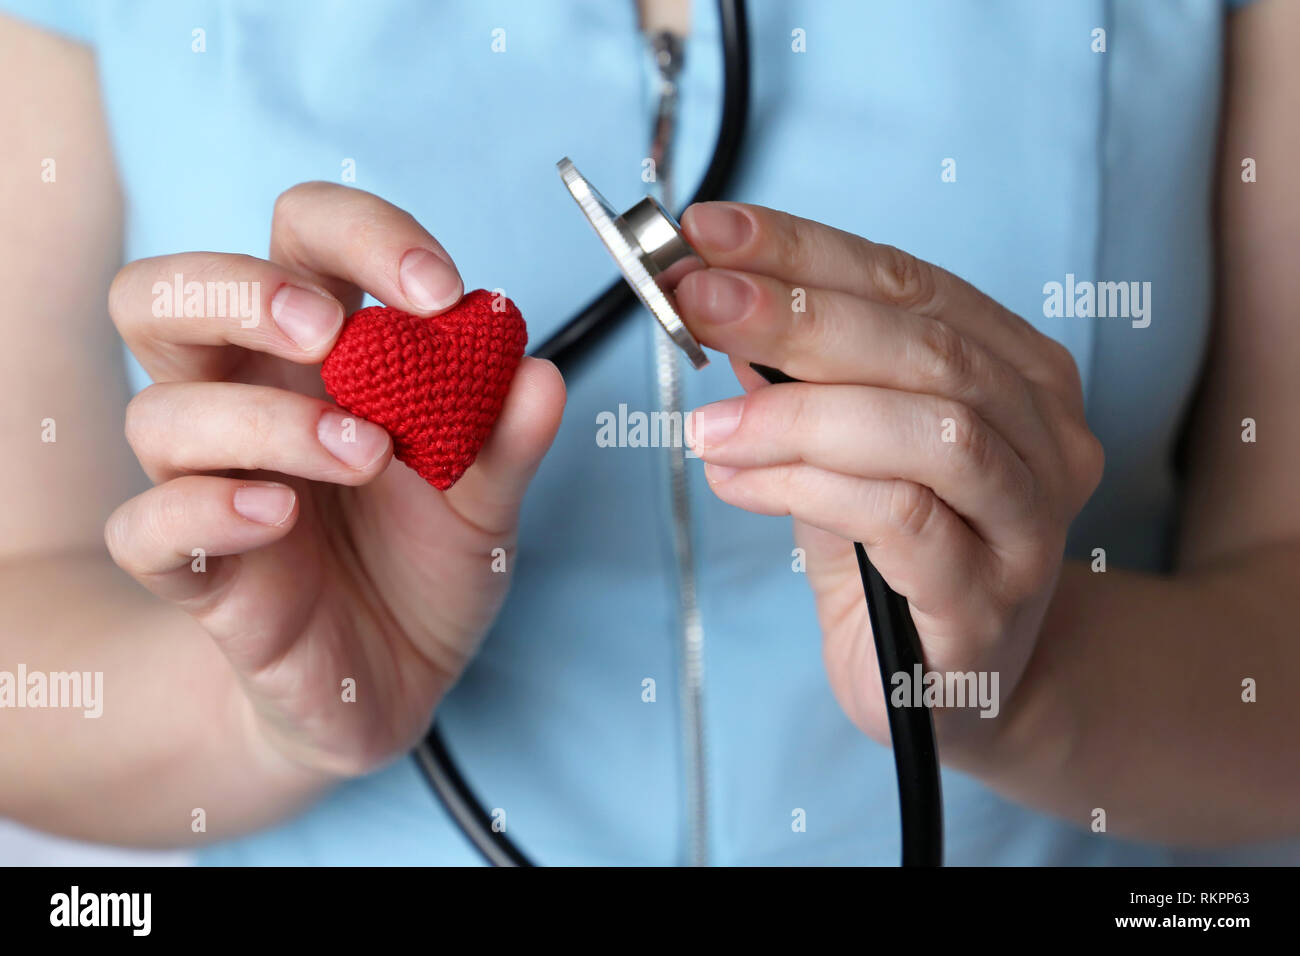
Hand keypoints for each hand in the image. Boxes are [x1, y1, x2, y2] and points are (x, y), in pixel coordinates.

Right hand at [104, 182, 564, 776]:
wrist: (395, 678)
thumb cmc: (424, 562)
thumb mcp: (488, 500)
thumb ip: (508, 440)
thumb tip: (539, 372)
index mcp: (319, 355)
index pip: (299, 238)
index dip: (361, 236)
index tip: (439, 291)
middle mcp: (245, 400)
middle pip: (163, 294)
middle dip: (242, 291)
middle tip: (330, 334)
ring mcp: (208, 482)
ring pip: (160, 413)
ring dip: (265, 421)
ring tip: (365, 456)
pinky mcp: (196, 570)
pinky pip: (144, 526)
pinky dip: (206, 510)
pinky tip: (281, 516)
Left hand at [676, 202, 1102, 754]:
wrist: (950, 685)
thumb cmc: (897, 553)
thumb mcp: (840, 448)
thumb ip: (797, 381)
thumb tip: (719, 293)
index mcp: (1017, 371)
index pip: (908, 283)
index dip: (805, 250)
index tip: (708, 230)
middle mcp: (1044, 435)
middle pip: (923, 347)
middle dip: (795, 315)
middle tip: (697, 300)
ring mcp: (1027, 521)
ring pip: (927, 428)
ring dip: (798, 414)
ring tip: (706, 424)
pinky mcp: (987, 601)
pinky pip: (902, 518)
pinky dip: (807, 487)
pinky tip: (737, 481)